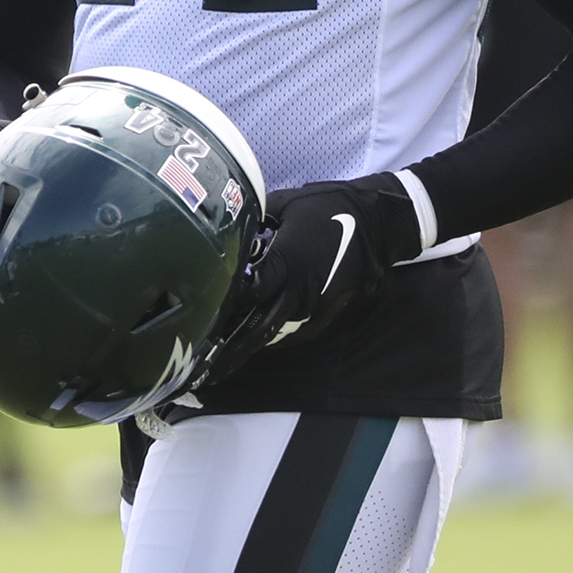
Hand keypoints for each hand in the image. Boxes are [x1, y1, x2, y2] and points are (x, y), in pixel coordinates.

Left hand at [202, 173, 423, 382]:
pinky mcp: (324, 314)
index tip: (196, 314)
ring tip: (216, 366)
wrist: (376, 223)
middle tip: (201, 369)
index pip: (249, 291)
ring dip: (245, 349)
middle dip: (229, 350)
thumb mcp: (284, 203)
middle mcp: (298, 291)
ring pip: (273, 335)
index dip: (222, 302)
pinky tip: (247, 349)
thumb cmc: (327, 206)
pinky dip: (268, 342)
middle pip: (258, 328)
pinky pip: (290, 333)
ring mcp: (312, 307)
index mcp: (287, 262)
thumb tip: (223, 219)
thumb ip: (252, 216)